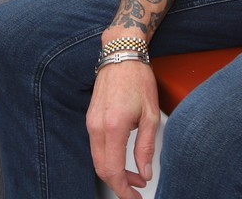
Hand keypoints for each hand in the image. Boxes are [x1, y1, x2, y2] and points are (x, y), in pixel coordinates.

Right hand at [87, 56, 158, 197]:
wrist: (121, 55)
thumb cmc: (137, 79)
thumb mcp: (150, 115)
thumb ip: (146, 147)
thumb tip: (144, 172)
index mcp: (113, 127)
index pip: (113, 170)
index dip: (123, 190)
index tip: (134, 198)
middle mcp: (97, 127)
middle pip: (102, 169)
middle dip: (119, 185)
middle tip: (136, 191)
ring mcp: (91, 122)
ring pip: (98, 159)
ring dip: (115, 173)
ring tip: (135, 176)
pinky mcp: (91, 119)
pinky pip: (96, 147)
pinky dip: (109, 159)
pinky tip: (124, 160)